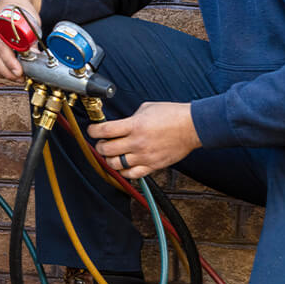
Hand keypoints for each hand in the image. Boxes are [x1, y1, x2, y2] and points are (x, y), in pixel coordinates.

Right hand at [0, 0, 42, 81]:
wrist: (13, 0)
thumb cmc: (22, 11)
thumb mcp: (31, 23)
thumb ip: (31, 41)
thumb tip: (35, 59)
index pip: (2, 49)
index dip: (11, 64)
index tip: (20, 73)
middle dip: (7, 73)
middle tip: (20, 78)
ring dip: (2, 74)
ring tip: (15, 77)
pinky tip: (6, 73)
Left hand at [87, 102, 201, 179]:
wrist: (191, 127)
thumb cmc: (172, 115)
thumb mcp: (146, 108)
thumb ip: (130, 118)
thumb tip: (119, 125)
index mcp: (134, 125)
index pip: (104, 130)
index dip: (93, 130)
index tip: (92, 130)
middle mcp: (137, 142)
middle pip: (106, 149)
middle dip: (99, 146)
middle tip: (101, 142)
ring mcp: (145, 156)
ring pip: (116, 165)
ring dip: (109, 160)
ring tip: (111, 154)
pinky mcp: (153, 165)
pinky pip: (132, 174)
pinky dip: (123, 171)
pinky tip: (123, 165)